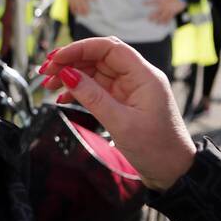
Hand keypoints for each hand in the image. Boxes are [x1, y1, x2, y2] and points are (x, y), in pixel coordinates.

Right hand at [40, 38, 194, 190]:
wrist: (173, 172)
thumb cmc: (156, 149)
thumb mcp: (121, 123)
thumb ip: (93, 97)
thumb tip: (67, 74)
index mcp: (144, 76)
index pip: (109, 48)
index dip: (80, 48)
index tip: (57, 59)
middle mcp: (137, 77)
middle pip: (99, 57)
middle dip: (71, 61)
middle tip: (46, 71)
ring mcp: (129, 89)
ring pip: (94, 71)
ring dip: (71, 75)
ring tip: (49, 84)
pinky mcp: (123, 101)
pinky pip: (96, 87)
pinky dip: (78, 90)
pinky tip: (62, 97)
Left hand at [147, 0, 187, 24]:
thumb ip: (160, 0)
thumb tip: (155, 1)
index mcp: (162, 0)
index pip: (153, 1)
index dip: (148, 2)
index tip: (143, 3)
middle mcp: (164, 6)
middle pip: (157, 12)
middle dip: (152, 16)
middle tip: (149, 19)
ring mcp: (168, 10)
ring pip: (162, 17)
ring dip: (158, 20)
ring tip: (155, 23)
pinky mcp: (173, 13)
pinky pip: (169, 18)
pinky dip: (166, 22)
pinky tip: (164, 25)